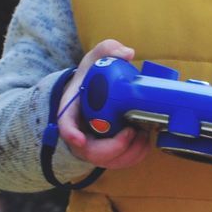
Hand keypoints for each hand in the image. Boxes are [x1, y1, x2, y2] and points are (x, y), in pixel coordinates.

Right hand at [58, 38, 151, 169]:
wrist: (94, 91)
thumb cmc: (92, 76)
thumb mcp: (95, 58)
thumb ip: (107, 49)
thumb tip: (127, 54)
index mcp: (71, 110)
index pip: (65, 125)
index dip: (71, 134)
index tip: (79, 139)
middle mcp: (80, 132)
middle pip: (90, 151)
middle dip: (113, 147)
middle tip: (131, 131)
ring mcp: (94, 145)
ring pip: (108, 161)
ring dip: (128, 152)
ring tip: (143, 134)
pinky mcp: (109, 151)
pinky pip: (121, 162)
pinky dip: (135, 155)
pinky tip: (145, 139)